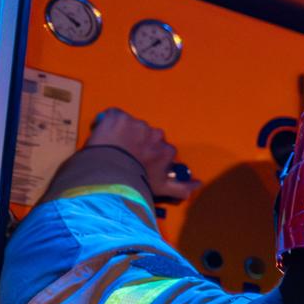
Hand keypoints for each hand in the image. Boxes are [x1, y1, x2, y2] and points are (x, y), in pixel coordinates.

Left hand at [85, 108, 200, 200]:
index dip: (148, 155)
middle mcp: (156, 134)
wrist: (110, 173)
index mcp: (166, 150)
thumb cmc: (136, 182)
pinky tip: (104, 133)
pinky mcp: (118, 117)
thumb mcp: (163, 188)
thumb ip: (184, 187)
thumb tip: (200, 184)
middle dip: (137, 142)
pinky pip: (114, 115)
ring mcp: (136, 124)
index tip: (139, 161)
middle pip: (146, 135)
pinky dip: (109, 122)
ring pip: (130, 126)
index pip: (160, 149)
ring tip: (112, 147)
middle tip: (124, 155)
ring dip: (123, 133)